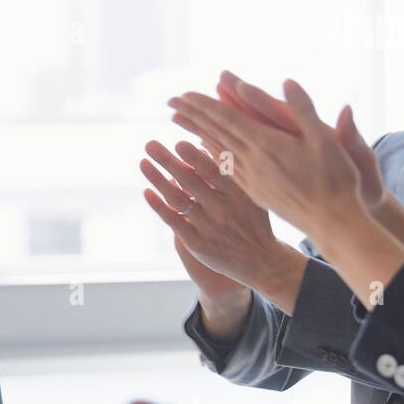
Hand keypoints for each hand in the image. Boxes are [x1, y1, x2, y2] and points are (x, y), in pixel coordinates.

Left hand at [141, 139, 284, 297]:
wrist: (260, 261)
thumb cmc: (253, 221)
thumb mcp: (251, 195)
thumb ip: (230, 172)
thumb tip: (205, 143)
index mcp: (238, 194)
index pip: (213, 170)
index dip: (194, 156)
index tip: (178, 143)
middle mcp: (223, 209)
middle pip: (189, 181)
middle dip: (167, 160)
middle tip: (149, 144)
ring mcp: (208, 227)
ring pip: (177, 198)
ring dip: (157, 179)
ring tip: (143, 162)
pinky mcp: (196, 243)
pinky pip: (173, 220)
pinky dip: (158, 205)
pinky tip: (147, 191)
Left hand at [167, 79, 366, 236]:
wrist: (332, 223)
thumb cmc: (335, 179)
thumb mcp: (324, 139)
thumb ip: (303, 109)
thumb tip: (287, 81)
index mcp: (266, 144)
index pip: (227, 118)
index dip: (204, 105)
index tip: (183, 95)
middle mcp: (252, 161)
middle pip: (215, 132)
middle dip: (192, 114)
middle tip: (171, 101)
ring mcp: (251, 179)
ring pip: (216, 150)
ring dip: (196, 133)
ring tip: (178, 121)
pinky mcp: (254, 192)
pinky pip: (226, 168)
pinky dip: (212, 154)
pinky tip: (204, 149)